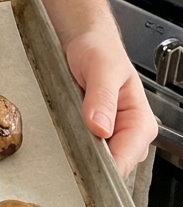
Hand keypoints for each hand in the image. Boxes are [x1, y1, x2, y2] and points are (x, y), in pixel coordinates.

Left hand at [65, 28, 156, 177]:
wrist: (86, 40)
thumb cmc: (98, 49)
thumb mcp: (101, 68)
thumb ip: (102, 97)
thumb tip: (100, 127)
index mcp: (140, 122)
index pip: (125, 160)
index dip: (103, 166)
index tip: (80, 160)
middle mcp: (131, 134)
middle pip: (112, 166)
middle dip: (90, 159)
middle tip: (68, 142)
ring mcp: (115, 136)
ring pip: (99, 161)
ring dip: (81, 151)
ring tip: (67, 131)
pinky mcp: (98, 135)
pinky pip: (88, 150)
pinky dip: (76, 145)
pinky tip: (67, 132)